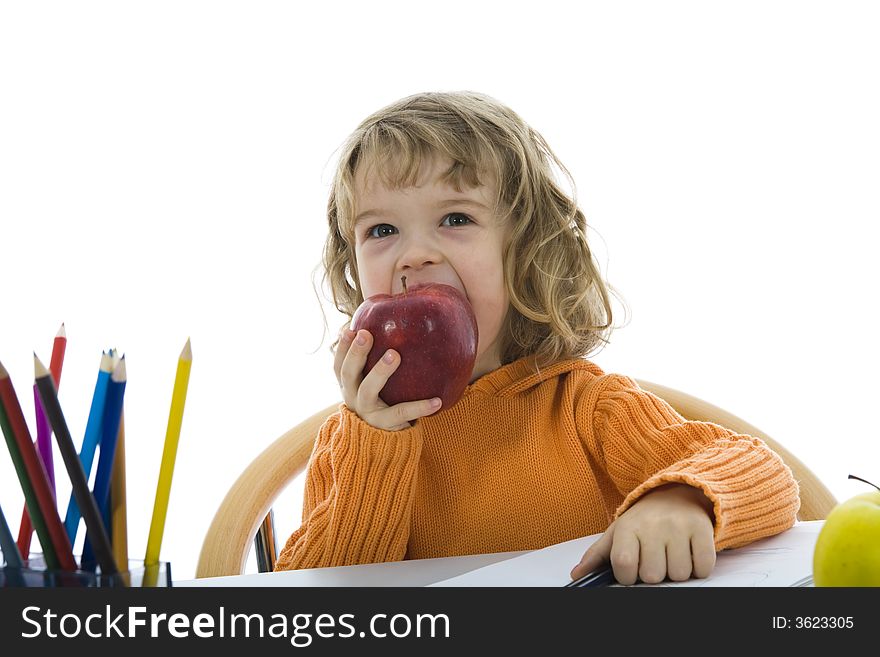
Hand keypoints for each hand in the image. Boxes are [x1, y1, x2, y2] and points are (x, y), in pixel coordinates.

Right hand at [334, 326, 441, 430]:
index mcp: (350, 386)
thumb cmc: (384, 404)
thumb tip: (400, 328)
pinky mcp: (385, 426)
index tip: (349, 328)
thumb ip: (379, 363)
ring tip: (394, 355)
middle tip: (366, 334)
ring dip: (379, 371)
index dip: (342, 348)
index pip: (339, 365)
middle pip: (348, 374)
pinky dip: (419, 407)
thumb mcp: (374, 386)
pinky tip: (436, 400)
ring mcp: (367, 413)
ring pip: (368, 391)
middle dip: (355, 353)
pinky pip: (401, 414)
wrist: (382, 445)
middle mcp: (353, 398)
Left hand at [571, 484, 715, 584]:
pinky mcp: (702, 529)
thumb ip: (596, 556)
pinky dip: (698, 568)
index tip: (631, 571)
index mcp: (628, 527)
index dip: (628, 577)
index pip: (624, 565)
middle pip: (653, 575)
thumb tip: (576, 575)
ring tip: (671, 554)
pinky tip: (689, 553)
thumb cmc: (644, 520)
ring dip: (676, 572)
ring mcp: (679, 527)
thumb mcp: (618, 532)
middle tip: (655, 558)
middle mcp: (653, 525)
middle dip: (654, 574)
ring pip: (679, 574)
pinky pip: (702, 568)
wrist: (676, 494)